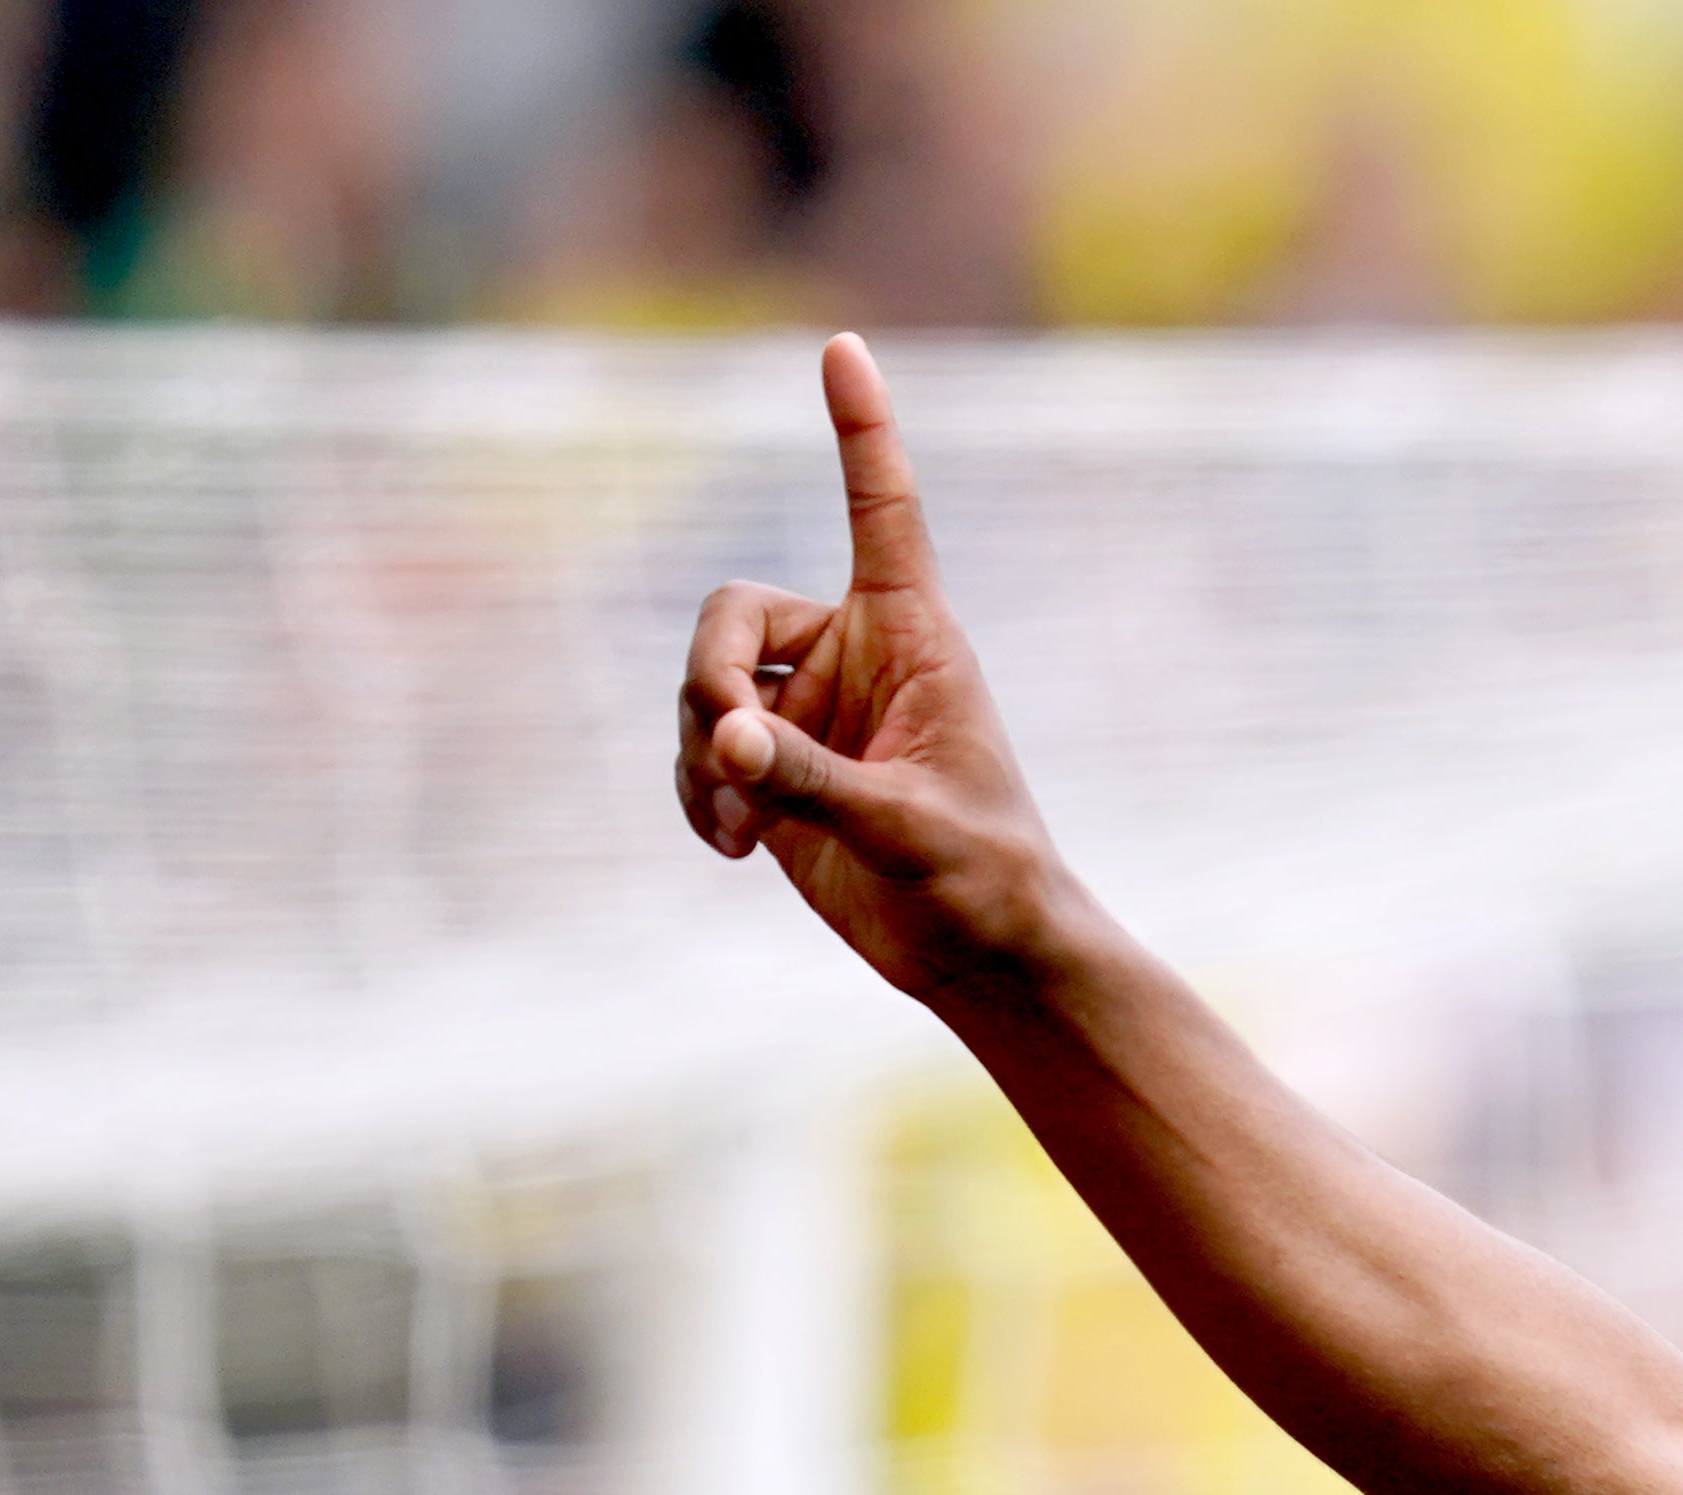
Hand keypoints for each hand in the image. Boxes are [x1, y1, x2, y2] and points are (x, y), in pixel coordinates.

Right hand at [672, 333, 1082, 1009]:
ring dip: (703, 753)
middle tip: (730, 747)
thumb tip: (727, 740)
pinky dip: (700, 792)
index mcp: (913, 637)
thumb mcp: (907, 827)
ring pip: (703, 690)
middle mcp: (853, 657)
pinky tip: (732, 846)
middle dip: (707, 677)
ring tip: (744, 824)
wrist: (980, 958)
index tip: (846, 347)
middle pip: (730, 612)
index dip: (863, 431)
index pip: (882, 513)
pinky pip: (702, 752)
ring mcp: (809, 712)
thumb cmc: (982, 880)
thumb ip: (816, 781)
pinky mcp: (779, 770)